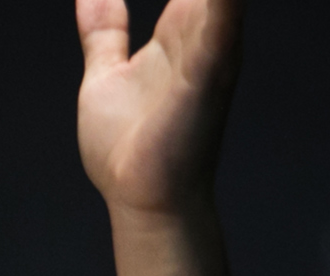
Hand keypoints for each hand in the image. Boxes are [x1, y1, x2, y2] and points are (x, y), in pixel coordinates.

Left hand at [75, 0, 241, 213]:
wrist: (143, 200)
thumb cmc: (130, 148)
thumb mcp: (108, 75)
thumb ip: (106, 32)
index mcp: (183, 30)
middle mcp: (205, 35)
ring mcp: (210, 54)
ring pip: (222, 0)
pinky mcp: (205, 76)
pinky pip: (220, 26)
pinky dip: (224, 5)